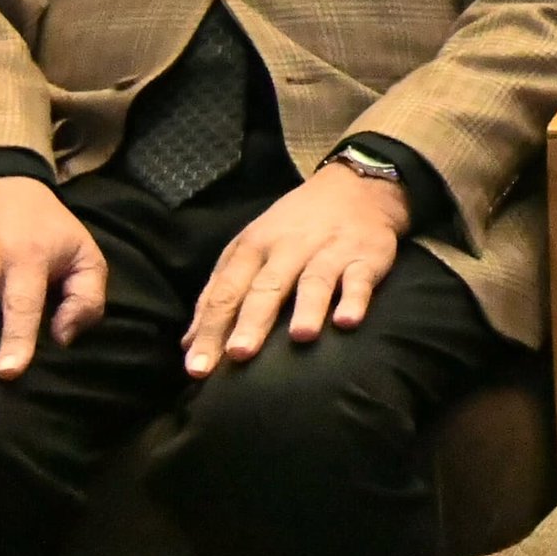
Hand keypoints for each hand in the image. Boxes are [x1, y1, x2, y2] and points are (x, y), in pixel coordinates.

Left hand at [184, 161, 410, 374]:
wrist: (354, 186)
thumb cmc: (292, 226)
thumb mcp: (249, 248)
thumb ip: (219, 293)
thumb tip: (190, 344)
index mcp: (253, 247)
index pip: (226, 291)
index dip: (211, 329)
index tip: (199, 369)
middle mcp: (289, 248)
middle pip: (267, 286)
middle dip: (253, 320)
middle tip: (239, 354)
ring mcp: (329, 251)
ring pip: (315, 280)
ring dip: (307, 307)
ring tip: (300, 337)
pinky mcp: (366, 256)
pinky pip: (360, 278)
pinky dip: (355, 298)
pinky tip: (347, 321)